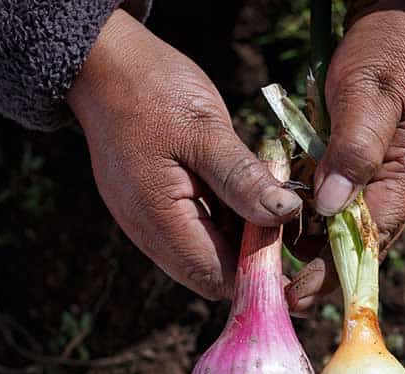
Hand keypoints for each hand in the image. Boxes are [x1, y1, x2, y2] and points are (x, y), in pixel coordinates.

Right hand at [69, 10, 301, 299]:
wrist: (103, 64)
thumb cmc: (152, 89)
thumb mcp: (205, 129)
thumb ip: (243, 178)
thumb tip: (286, 214)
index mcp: (159, 219)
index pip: (217, 277)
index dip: (260, 278)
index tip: (300, 263)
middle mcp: (148, 234)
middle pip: (211, 276)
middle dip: (253, 264)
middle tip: (293, 231)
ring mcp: (147, 225)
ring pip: (205, 257)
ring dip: (241, 243)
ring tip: (272, 207)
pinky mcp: (152, 211)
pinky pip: (195, 234)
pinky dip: (225, 225)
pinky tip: (245, 196)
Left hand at [286, 0, 404, 313]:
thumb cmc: (394, 50)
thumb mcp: (370, 93)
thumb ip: (354, 148)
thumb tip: (333, 206)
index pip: (367, 240)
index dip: (332, 271)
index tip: (299, 295)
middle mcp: (396, 186)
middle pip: (355, 243)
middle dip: (318, 269)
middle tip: (278, 291)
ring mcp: (381, 175)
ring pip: (343, 224)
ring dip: (310, 242)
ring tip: (271, 257)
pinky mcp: (365, 162)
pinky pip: (338, 198)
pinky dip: (311, 210)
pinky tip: (283, 215)